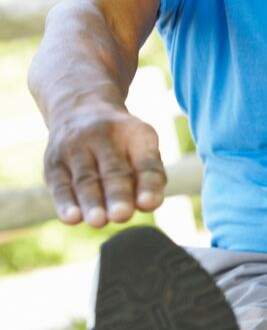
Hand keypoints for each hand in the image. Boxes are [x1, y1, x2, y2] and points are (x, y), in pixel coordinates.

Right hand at [42, 102, 166, 226]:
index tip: (149, 204)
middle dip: (117, 195)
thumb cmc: (123, 142)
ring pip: (85, 179)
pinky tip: (72, 218)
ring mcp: (75, 147)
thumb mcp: (142, 147)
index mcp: (136, 134)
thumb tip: (146, 205)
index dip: (148, 184)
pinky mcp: (53, 161)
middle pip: (113, 171)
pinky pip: (60, 184)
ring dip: (91, 202)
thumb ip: (149, 176)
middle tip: (121, 215)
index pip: (145, 162)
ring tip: (98, 221)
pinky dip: (65, 202)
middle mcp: (104, 136)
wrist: (79, 108)